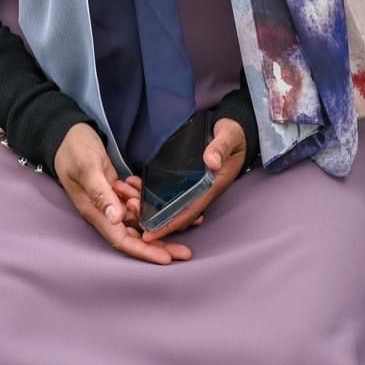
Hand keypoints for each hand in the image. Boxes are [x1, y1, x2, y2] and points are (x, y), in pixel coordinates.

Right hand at [54, 123, 190, 265]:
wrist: (66, 134)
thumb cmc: (74, 150)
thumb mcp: (87, 168)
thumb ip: (101, 192)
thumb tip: (116, 218)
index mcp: (94, 211)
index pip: (122, 240)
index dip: (144, 250)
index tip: (166, 258)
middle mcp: (104, 211)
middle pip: (134, 235)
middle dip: (159, 244)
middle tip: (185, 252)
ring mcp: (110, 201)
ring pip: (138, 219)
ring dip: (157, 221)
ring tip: (182, 220)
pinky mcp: (115, 190)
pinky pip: (136, 203)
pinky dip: (148, 200)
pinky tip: (160, 195)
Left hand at [138, 117, 250, 242]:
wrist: (238, 130)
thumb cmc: (234, 135)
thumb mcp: (229, 137)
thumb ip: (220, 148)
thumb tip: (211, 161)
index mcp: (212, 187)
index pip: (188, 212)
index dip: (169, 224)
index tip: (149, 234)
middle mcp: (202, 191)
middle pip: (175, 212)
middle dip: (152, 216)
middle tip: (128, 209)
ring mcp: (194, 185)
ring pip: (169, 202)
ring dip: (147, 203)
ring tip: (126, 195)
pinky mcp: (188, 178)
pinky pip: (168, 191)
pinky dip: (151, 191)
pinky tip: (135, 184)